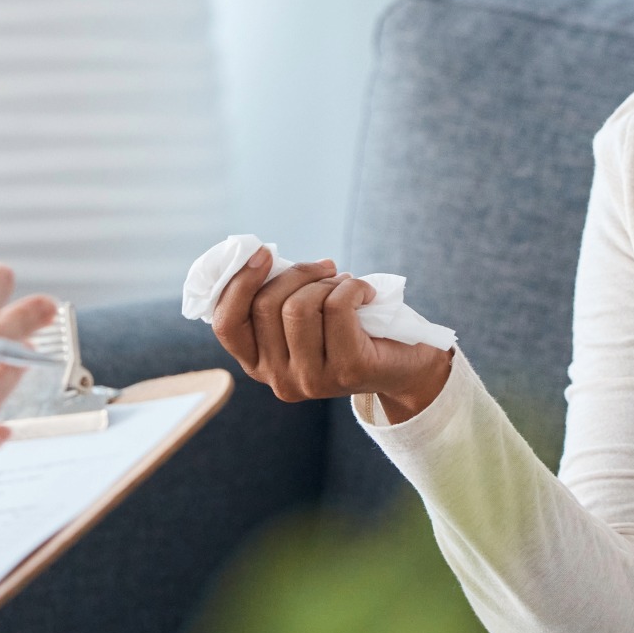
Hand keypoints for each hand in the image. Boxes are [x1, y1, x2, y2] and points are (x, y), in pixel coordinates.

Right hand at [207, 247, 452, 420]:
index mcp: (258, 365)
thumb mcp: (302, 316)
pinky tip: (367, 294)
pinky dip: (354, 287)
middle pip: (265, 305)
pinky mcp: (347, 370)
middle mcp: (279, 380)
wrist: (406, 365)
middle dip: (297, 273)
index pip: (227, 324)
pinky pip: (337, 307)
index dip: (239, 282)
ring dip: (325, 282)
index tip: (264, 252)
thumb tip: (256, 254)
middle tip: (324, 269)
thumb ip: (275, 297)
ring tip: (343, 284)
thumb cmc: (347, 329)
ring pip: (299, 306)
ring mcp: (312, 380)